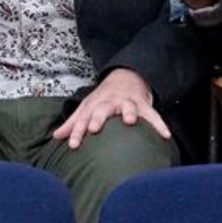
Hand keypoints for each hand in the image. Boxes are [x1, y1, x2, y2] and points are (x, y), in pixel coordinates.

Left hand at [53, 68, 170, 148]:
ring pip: (128, 106)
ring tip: (130, 121)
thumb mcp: (87, 107)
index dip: (77, 130)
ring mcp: (128, 102)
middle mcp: (110, 102)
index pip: (83, 118)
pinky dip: (160, 124)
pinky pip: (153, 115)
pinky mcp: (144, 105)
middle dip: (99, 118)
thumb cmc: (104, 98)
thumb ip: (74, 122)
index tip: (72, 145)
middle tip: (95, 128)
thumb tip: (56, 136)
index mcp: (95, 104)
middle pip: (103, 109)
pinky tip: (165, 135)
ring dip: (129, 112)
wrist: (127, 78)